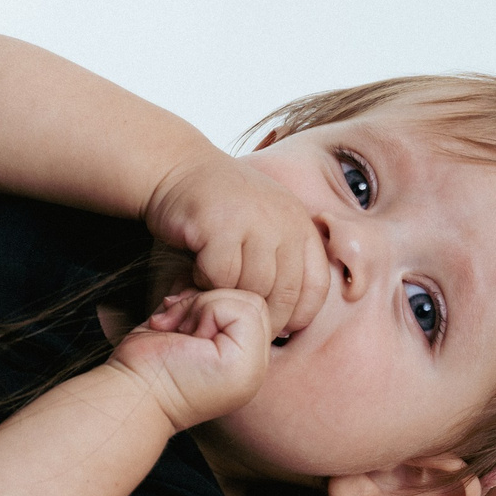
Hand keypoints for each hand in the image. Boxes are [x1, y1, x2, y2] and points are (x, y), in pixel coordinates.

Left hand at [107, 287, 270, 430]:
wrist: (128, 393)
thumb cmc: (145, 362)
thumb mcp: (182, 321)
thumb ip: (204, 300)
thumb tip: (209, 268)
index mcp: (241, 360)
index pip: (248, 306)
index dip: (212, 301)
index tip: (175, 321)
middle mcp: (254, 368)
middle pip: (252, 300)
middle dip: (207, 301)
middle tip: (175, 327)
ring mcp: (254, 368)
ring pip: (248, 300)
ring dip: (203, 306)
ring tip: (179, 334)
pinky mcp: (245, 363)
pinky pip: (240, 308)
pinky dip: (204, 310)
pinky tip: (184, 337)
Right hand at [144, 151, 328, 336]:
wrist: (178, 169)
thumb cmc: (218, 209)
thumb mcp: (264, 226)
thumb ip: (282, 261)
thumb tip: (290, 324)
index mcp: (300, 224)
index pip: (317, 285)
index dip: (299, 315)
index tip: (277, 327)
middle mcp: (284, 221)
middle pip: (284, 293)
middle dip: (261, 317)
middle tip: (237, 318)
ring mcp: (254, 222)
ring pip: (252, 288)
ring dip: (229, 297)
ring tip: (214, 289)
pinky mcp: (220, 226)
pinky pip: (220, 277)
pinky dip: (205, 282)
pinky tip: (196, 270)